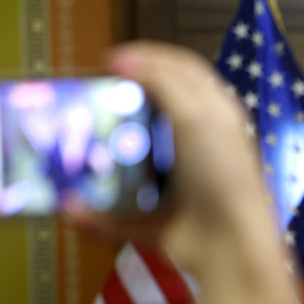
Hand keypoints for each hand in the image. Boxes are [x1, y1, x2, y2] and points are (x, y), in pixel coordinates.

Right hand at [65, 42, 274, 275]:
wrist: (231, 245)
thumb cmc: (222, 175)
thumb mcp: (196, 116)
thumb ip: (162, 81)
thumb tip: (125, 60)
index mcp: (217, 117)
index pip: (184, 72)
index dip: (149, 58)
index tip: (110, 60)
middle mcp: (200, 149)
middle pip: (154, 119)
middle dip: (118, 110)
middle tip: (87, 102)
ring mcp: (182, 187)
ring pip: (134, 169)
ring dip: (102, 163)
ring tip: (73, 149)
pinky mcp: (166, 224)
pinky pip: (123, 220)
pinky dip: (98, 218)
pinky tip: (72, 211)